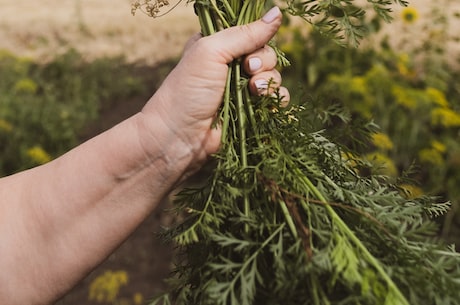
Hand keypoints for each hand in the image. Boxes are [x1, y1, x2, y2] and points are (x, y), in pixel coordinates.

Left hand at [142, 7, 288, 163]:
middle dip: (263, 62)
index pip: (251, 32)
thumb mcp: (211, 52)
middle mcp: (231, 66)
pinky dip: (276, 100)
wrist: (179, 137)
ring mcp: (241, 90)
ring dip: (269, 82)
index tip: (247, 52)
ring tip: (254, 91)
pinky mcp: (250, 111)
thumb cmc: (187, 91)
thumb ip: (245, 34)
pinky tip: (264, 104)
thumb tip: (278, 12)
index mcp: (218, 45)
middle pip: (266, 53)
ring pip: (273, 76)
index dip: (257, 38)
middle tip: (248, 71)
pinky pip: (276, 99)